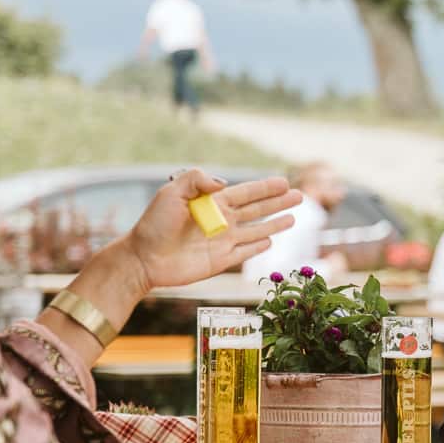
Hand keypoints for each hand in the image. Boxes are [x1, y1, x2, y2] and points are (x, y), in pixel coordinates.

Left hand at [119, 170, 301, 291]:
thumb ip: (197, 180)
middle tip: (300, 196)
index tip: (284, 182)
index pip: (247, 193)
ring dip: (275, 224)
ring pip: (257, 231)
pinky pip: (245, 253)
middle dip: (278, 203)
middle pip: (257, 210)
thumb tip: (225, 183)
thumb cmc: (154, 224)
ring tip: (293, 218)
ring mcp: (223, 242)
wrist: (144, 259)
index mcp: (212, 203)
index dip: (266, 188)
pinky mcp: (221, 261)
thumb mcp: (171, 193)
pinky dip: (258, 248)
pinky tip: (269, 242)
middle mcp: (221, 221)